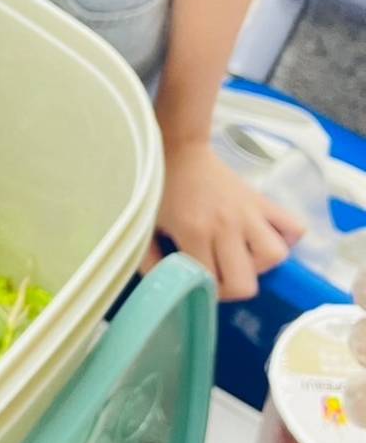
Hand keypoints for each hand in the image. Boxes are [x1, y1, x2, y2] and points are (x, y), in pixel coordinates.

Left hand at [147, 139, 304, 300]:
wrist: (179, 149)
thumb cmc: (161, 189)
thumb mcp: (148, 226)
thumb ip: (152, 261)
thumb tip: (168, 287)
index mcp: (194, 232)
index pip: (212, 284)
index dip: (204, 292)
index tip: (197, 284)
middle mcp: (226, 225)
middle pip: (246, 283)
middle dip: (231, 288)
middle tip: (219, 274)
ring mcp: (249, 212)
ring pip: (275, 256)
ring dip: (260, 265)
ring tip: (242, 256)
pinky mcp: (263, 201)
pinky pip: (293, 228)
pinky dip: (285, 238)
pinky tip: (263, 237)